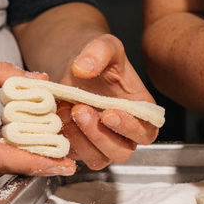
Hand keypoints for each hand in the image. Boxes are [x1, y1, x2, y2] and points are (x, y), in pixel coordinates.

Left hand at [57, 34, 158, 169]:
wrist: (76, 66)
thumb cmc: (99, 58)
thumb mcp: (104, 45)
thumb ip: (99, 52)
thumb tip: (83, 69)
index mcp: (141, 111)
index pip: (145, 132)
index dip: (129, 127)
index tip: (109, 113)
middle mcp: (125, 132)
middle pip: (122, 152)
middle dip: (100, 135)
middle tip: (81, 110)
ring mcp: (103, 142)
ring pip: (98, 158)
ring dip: (81, 141)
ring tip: (67, 112)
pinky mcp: (81, 147)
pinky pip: (76, 156)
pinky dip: (66, 141)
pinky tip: (58, 118)